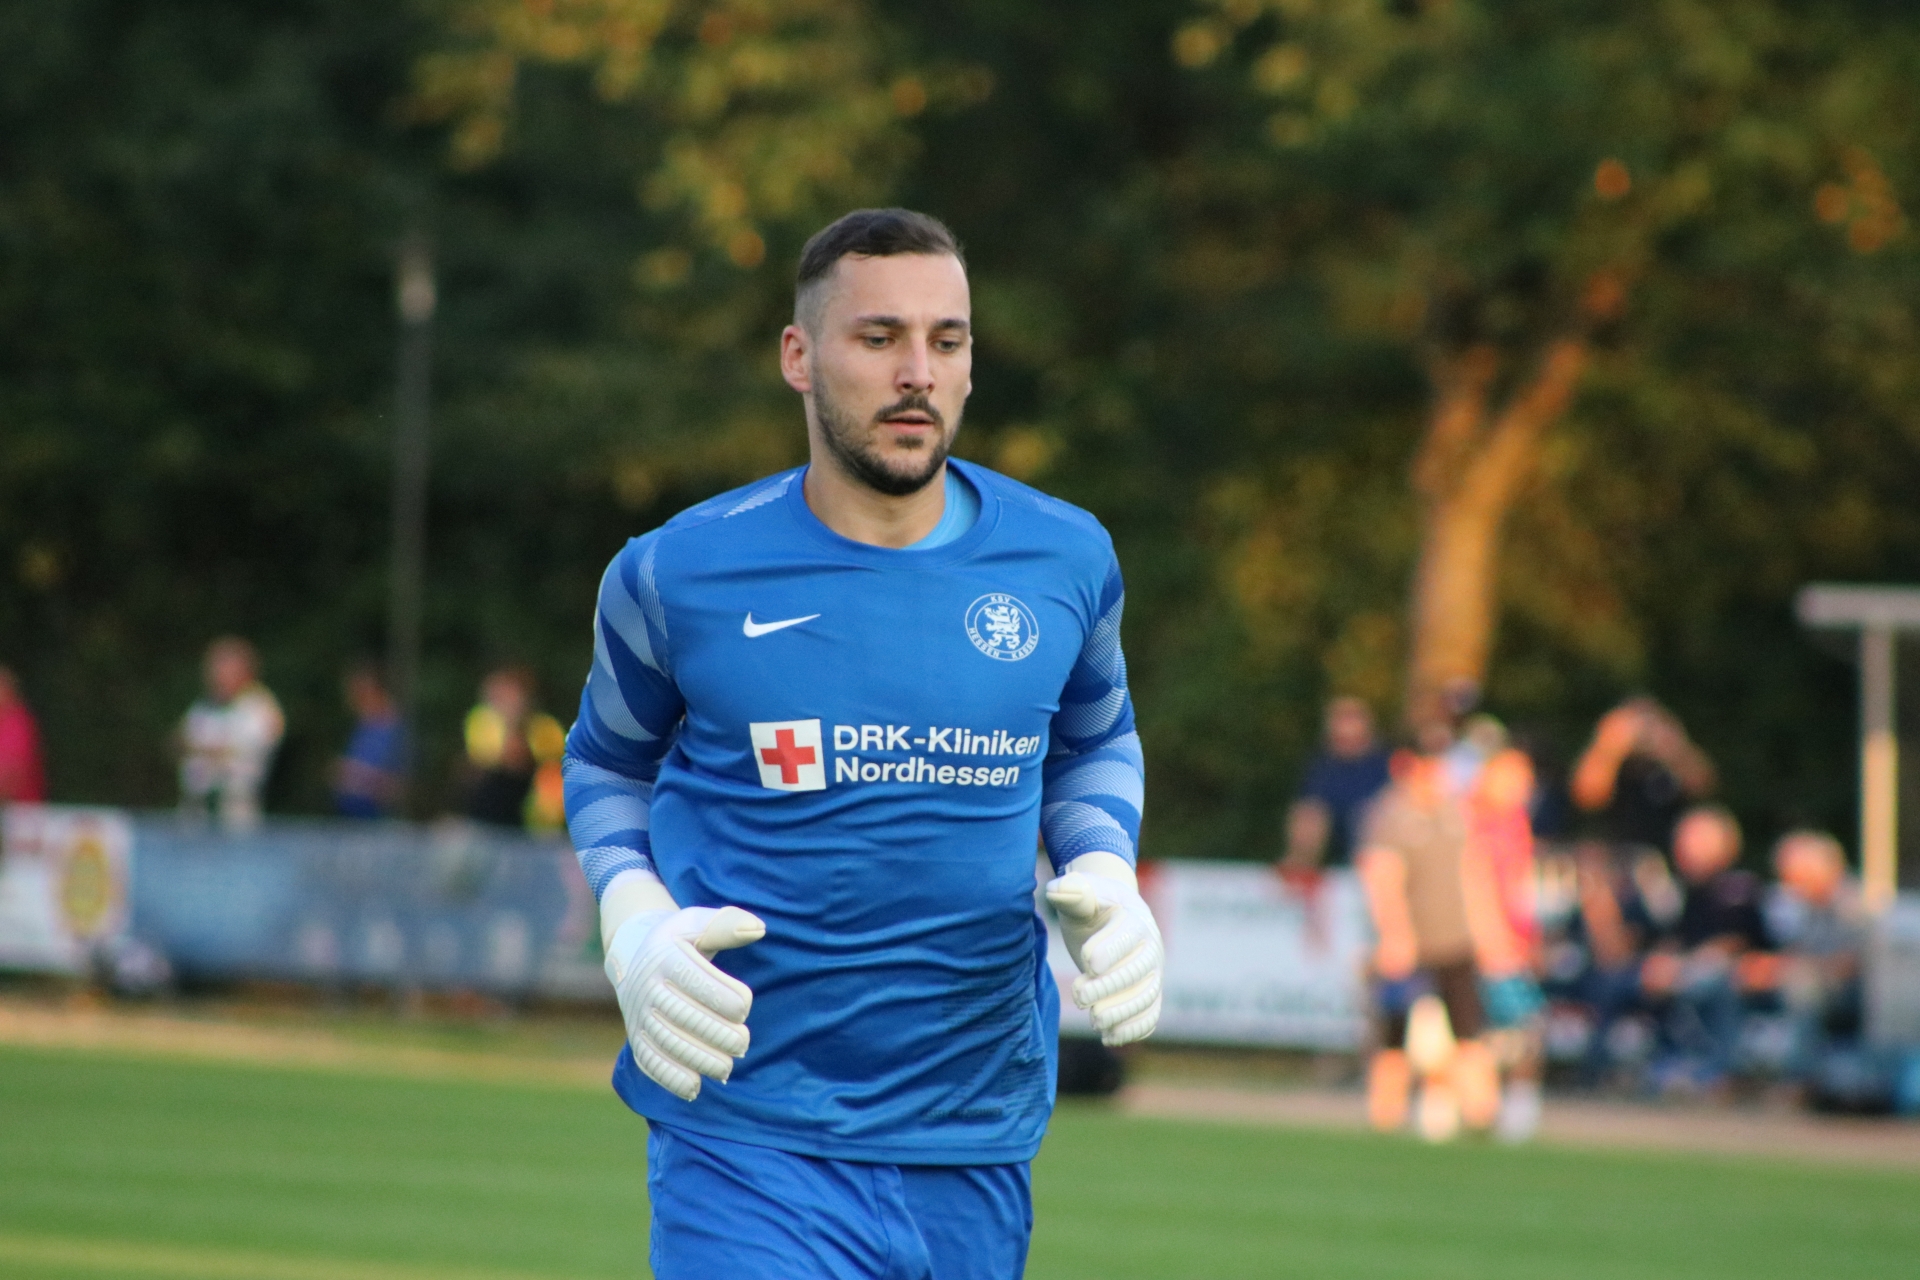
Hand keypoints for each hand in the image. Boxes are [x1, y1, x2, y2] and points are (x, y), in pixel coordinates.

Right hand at [604, 904, 764, 1100]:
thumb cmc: (680, 940)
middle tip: (743, 1043)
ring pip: (667, 1042)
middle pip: (682, 1016)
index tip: (744, 1007)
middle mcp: (647, 987)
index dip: (722, 997)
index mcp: (665, 956)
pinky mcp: (636, 1037)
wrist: (634, 954)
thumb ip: (727, 924)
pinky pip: (648, 1061)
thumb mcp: (698, 923)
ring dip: (699, 1059)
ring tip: (726, 1067)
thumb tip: (758, 928)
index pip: (694, 979)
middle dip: (717, 1034)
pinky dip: (669, 1077)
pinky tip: (694, 1088)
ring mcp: (638, 1015)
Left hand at [1045, 857, 1162, 1046]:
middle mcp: (1150, 948)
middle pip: (1139, 971)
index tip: (1087, 963)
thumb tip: (1057, 889)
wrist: (1111, 915)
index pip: (1128, 936)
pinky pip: (1150, 1016)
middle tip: (1078, 995)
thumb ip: (1071, 892)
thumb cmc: (1091, 905)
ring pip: (1147, 997)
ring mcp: (1152, 974)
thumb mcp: (1080, 894)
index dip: (1111, 950)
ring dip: (1122, 1013)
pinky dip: (1134, 1029)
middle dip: (1110, 987)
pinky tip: (1109, 1037)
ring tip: (1094, 1021)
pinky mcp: (1147, 994)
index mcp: (1133, 919)